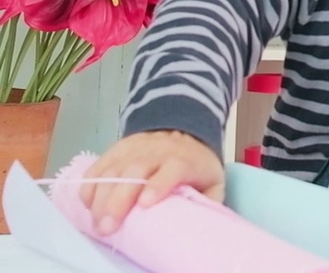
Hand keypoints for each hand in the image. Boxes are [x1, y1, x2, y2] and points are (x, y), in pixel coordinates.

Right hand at [81, 130, 224, 235]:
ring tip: (96, 222)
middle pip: (135, 171)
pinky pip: (99, 166)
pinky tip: (88, 204)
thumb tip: (196, 222)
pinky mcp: (117, 149)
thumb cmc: (196, 164)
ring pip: (113, 170)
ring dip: (100, 198)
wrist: (184, 130)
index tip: (145, 204)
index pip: (172, 169)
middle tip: (108, 227)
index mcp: (183, 159)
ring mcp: (135, 148)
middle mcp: (158, 151)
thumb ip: (208, 200)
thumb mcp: (213, 180)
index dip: (158, 185)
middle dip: (118, 200)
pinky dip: (90, 185)